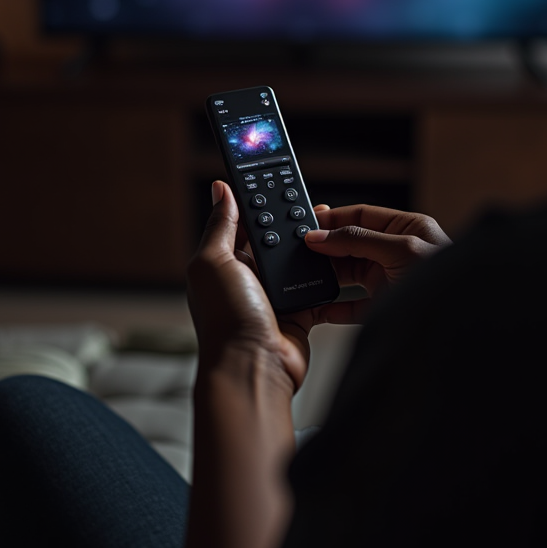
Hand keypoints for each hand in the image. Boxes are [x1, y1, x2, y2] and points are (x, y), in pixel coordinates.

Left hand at [187, 181, 309, 392]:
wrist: (255, 368)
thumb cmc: (226, 320)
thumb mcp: (213, 261)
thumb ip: (220, 224)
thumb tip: (220, 189)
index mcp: (222, 263)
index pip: (240, 222)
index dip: (255, 201)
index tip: (271, 179)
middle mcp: (246, 278)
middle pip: (272, 238)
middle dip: (287, 221)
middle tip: (305, 202)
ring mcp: (272, 295)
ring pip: (296, 259)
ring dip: (308, 246)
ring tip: (323, 226)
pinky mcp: (298, 311)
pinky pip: (314, 285)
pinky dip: (324, 273)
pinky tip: (333, 258)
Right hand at [303, 205, 450, 321]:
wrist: (464, 326)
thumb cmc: (449, 281)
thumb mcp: (402, 250)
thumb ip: (359, 240)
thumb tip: (323, 235)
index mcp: (407, 229)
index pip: (362, 216)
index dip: (333, 219)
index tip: (308, 224)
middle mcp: (397, 252)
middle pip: (351, 244)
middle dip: (326, 247)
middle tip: (300, 250)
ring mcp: (390, 280)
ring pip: (349, 274)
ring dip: (327, 276)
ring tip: (306, 275)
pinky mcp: (385, 307)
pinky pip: (352, 306)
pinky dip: (334, 307)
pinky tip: (319, 306)